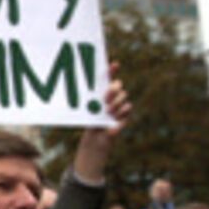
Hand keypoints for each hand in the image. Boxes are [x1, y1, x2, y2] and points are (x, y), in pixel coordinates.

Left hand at [73, 64, 129, 182]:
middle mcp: (110, 99)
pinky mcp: (122, 118)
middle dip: (113, 89)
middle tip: (105, 98)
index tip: (114, 63)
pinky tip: (116, 115)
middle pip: (117, 86)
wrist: (92, 144)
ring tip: (107, 110)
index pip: (108, 79)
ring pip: (123, 97)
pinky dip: (122, 111)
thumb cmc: (85, 127)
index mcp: (99, 95)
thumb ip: (86, 104)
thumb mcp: (84, 113)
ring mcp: (117, 108)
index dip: (112, 70)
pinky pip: (127, 108)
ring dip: (116, 102)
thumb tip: (81, 95)